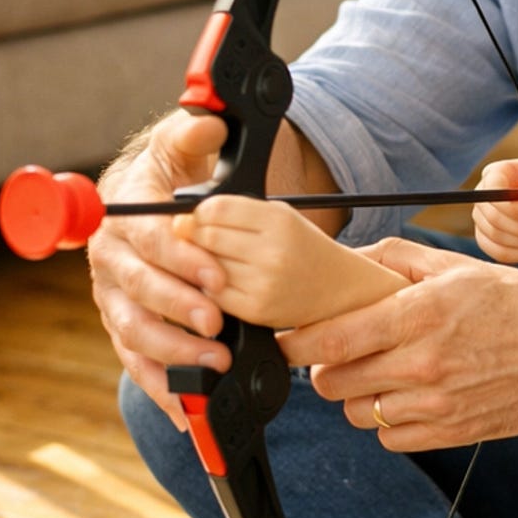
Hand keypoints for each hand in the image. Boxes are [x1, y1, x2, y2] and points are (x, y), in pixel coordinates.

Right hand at [87, 110, 230, 427]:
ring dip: (172, 353)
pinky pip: (138, 363)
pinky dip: (161, 389)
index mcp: (122, 216)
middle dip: (178, 310)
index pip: (147, 241)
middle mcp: (110, 260)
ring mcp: (115, 299)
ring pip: (134, 333)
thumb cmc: (172, 173)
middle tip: (217, 325)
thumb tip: (206, 122)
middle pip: (138, 292)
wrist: (154, 201)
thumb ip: (193, 134)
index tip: (216, 277)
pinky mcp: (126, 328)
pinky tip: (187, 413)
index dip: (181, 261)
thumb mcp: (183, 144)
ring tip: (215, 364)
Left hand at [175, 193, 404, 330]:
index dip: (197, 213)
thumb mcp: (277, 217)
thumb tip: (181, 222)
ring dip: (200, 266)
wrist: (337, 289)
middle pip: (207, 237)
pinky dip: (210, 289)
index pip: (216, 209)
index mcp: (278, 219)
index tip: (193, 219)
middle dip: (193, 239)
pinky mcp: (256, 309)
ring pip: (205, 267)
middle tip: (194, 242)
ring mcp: (264, 282)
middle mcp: (273, 250)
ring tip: (214, 262)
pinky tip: (222, 283)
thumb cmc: (301, 249)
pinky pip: (213, 295)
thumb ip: (234, 213)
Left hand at [282, 237, 517, 451]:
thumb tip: (347, 259)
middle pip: (334, 383)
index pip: (331, 341)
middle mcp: (424, 363)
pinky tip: (404, 397)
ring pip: (358, 413)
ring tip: (375, 375)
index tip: (289, 341)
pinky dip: (388, 420)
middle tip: (337, 355)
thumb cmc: (512, 300)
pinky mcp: (453, 432)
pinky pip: (391, 437)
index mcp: (419, 315)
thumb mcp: (453, 265)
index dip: (297, 344)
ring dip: (356, 396)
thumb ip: (394, 259)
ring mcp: (438, 404)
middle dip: (325, 369)